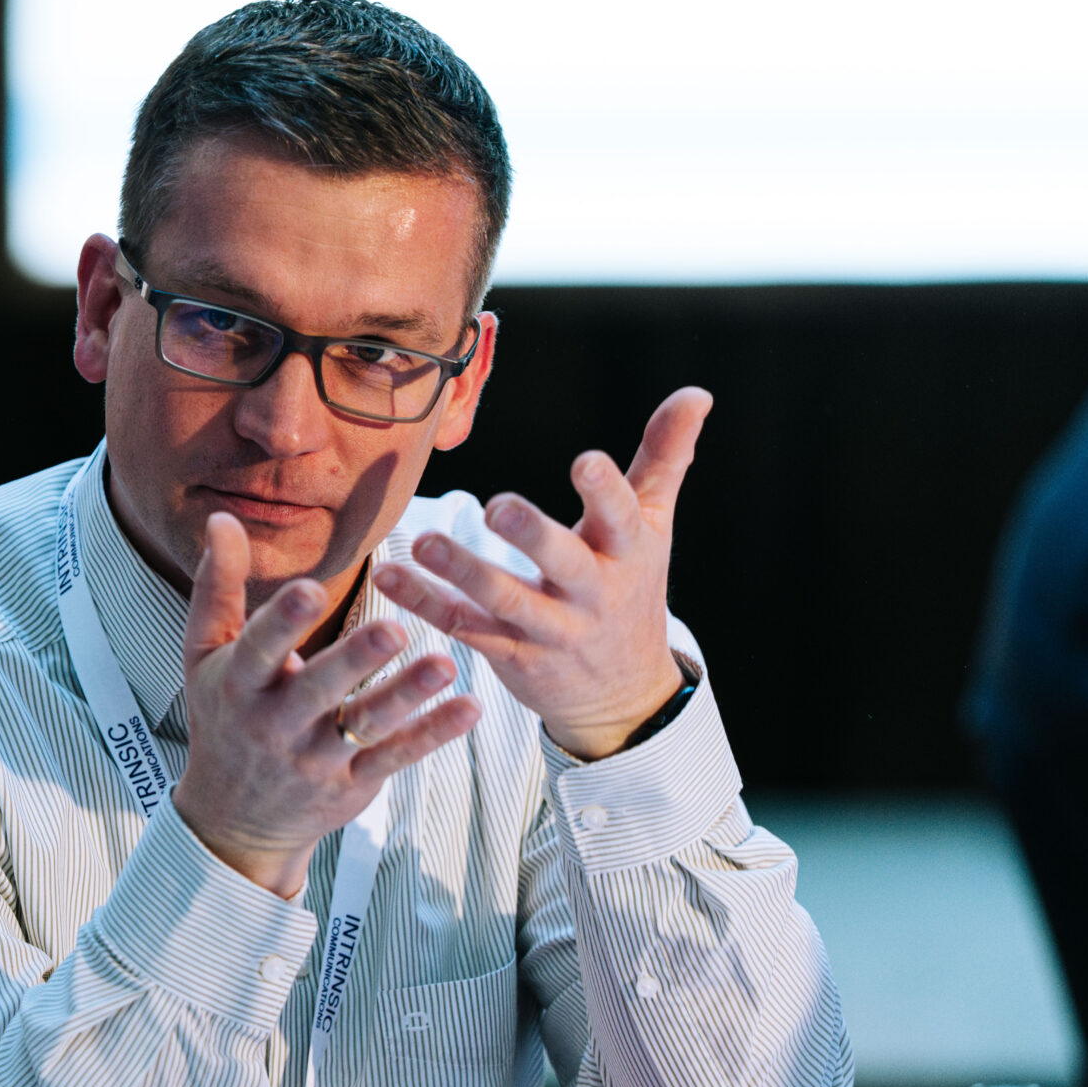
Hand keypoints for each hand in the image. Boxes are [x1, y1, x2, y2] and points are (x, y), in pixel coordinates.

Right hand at [172, 512, 481, 896]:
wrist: (233, 819)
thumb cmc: (223, 719)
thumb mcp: (204, 656)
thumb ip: (218, 587)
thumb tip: (223, 517)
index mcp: (239, 686)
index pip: (258, 650)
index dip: (282, 621)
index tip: (308, 588)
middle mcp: (275, 724)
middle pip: (317, 690)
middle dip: (354, 660)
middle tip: (395, 629)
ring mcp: (316, 758)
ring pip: (365, 725)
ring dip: (406, 695)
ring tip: (445, 665)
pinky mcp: (352, 783)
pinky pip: (396, 757)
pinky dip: (432, 735)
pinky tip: (468, 709)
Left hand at [375, 387, 708, 760]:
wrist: (622, 694)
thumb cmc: (633, 588)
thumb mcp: (654, 525)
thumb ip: (665, 457)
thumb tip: (696, 393)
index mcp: (627, 552)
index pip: (621, 516)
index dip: (605, 491)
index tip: (584, 462)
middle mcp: (592, 593)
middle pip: (564, 563)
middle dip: (533, 536)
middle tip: (497, 506)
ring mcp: (551, 630)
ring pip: (505, 601)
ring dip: (463, 572)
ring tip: (424, 542)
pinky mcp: (512, 655)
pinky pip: (464, 627)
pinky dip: (425, 602)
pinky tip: (391, 575)